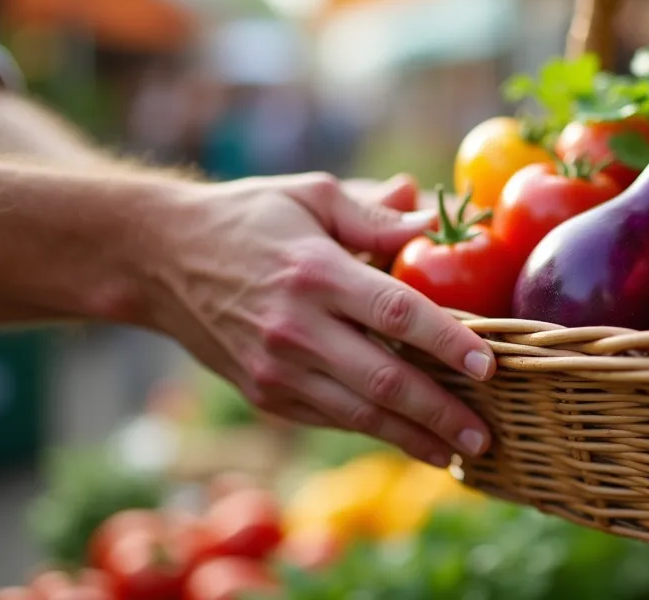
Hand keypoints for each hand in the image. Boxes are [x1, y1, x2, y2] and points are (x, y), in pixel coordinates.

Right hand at [144, 172, 495, 466]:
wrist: (160, 258)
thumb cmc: (247, 217)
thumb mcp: (311, 195)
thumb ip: (375, 214)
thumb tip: (431, 219)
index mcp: (316, 272)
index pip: (398, 314)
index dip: (448, 343)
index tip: (489, 365)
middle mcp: (297, 327)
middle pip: (384, 379)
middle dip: (441, 412)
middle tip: (485, 434)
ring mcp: (277, 368)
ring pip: (358, 413)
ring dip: (412, 437)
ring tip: (459, 453)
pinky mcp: (265, 393)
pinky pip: (330, 418)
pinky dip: (373, 431)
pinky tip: (409, 439)